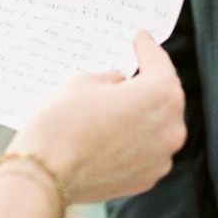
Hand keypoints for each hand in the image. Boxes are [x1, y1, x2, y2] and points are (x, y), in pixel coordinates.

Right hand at [12, 33, 186, 203]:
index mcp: (161, 94)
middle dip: (148, 83)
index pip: (159, 63)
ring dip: (143, 114)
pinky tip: (113, 134)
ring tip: (117, 107)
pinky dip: (136, 140)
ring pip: (158, 126)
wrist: (46, 174)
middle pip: (165, 97)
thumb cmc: (64, 124)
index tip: (143, 40)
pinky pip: (148, 150)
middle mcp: (171, 127)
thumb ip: (111, 78)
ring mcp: (162, 156)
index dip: (148, 48)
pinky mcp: (148, 177)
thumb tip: (119, 83)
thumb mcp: (85, 83)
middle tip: (131, 72)